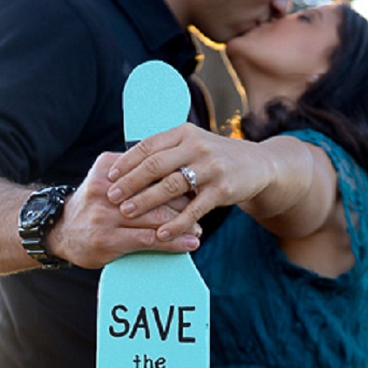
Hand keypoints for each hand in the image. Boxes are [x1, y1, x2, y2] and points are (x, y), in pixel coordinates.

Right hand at [46, 152, 201, 268]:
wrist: (59, 230)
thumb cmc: (92, 205)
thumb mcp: (105, 178)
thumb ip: (131, 171)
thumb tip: (171, 166)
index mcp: (108, 168)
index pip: (151, 170)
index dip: (176, 178)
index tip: (195, 185)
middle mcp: (106, 190)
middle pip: (156, 193)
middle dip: (183, 203)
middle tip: (202, 209)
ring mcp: (105, 216)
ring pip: (155, 218)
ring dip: (182, 225)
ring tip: (199, 230)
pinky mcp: (107, 239)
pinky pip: (148, 240)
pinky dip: (172, 243)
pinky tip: (189, 244)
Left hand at [105, 124, 275, 241]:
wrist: (258, 166)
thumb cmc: (216, 158)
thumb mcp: (192, 145)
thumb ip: (166, 152)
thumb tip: (126, 165)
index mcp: (184, 132)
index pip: (148, 145)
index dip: (127, 161)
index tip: (109, 176)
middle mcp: (196, 146)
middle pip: (155, 165)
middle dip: (131, 182)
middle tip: (112, 196)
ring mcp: (210, 167)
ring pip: (171, 186)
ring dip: (146, 201)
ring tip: (128, 213)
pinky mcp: (222, 189)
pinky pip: (193, 209)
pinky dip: (176, 222)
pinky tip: (161, 234)